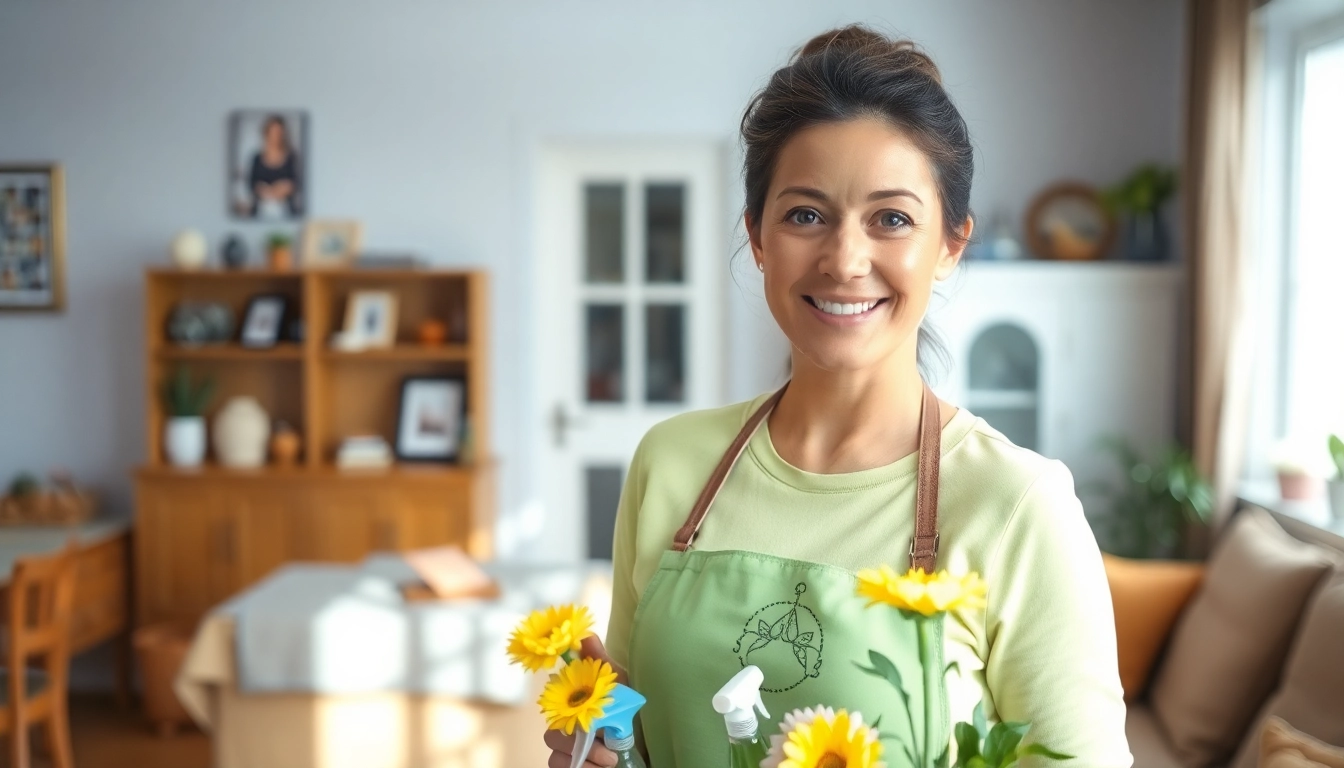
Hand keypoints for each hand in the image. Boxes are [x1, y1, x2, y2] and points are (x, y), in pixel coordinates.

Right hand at [543, 636, 629, 767]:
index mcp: (571, 704)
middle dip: (582, 741)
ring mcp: (564, 749)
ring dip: (585, 759)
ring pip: (556, 755)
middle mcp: (563, 726)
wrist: (644, 742)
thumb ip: (601, 662)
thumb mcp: (619, 683)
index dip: (566, 710)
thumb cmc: (627, 709)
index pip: (553, 704)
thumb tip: (586, 633)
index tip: (589, 715)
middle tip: (609, 746)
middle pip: (553, 733)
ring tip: (611, 761)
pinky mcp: (570, 765)